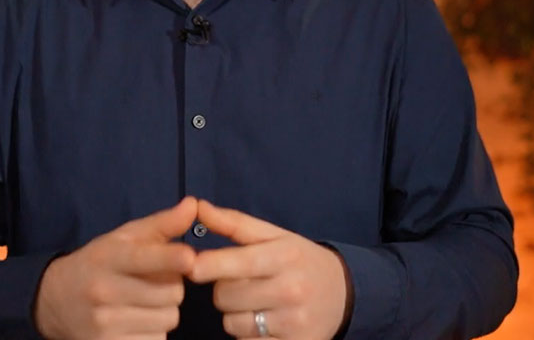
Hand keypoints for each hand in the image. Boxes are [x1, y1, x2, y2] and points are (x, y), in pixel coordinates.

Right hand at [34, 196, 198, 339]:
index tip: (189, 258)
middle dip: (173, 285)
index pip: (143, 258)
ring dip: (166, 310)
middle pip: (171, 292)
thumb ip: (162, 223)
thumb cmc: (99, 263)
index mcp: (108, 257)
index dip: (169, 258)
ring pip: (169, 318)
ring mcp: (105, 323)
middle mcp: (104, 290)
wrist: (55, 301)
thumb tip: (193, 205)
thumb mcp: (124, 238)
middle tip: (155, 281)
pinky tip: (137, 321)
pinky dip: (155, 332)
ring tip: (145, 301)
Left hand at [189, 199, 350, 339]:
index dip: (211, 265)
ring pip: (232, 322)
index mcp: (285, 256)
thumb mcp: (274, 236)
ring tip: (255, 303)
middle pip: (226, 296)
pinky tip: (264, 323)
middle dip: (224, 289)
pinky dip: (248, 335)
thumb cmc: (299, 260)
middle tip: (242, 283)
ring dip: (234, 314)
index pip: (240, 262)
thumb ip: (234, 223)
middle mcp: (291, 289)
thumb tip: (197, 206)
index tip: (190, 266)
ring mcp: (293, 322)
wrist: (343, 294)